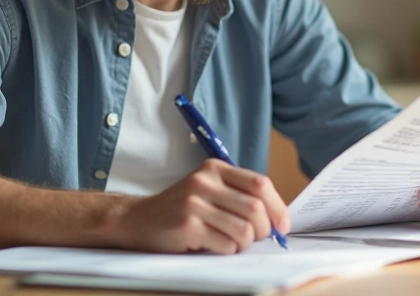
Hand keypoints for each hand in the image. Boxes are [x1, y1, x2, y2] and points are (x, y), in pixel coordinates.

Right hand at [109, 159, 289, 253]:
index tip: (282, 226)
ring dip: (243, 244)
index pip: (260, 184)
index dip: (277, 207)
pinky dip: (226, 251)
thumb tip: (277, 219)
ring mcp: (194, 203)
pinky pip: (225, 245)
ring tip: (230, 243)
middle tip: (254, 239)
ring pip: (243, 230)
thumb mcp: (208, 191)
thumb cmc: (180, 210)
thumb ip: (237, 196)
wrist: (137, 220)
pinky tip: (212, 246)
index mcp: (215, 168)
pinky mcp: (187, 225)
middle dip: (262, 231)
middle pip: (255, 209)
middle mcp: (205, 181)